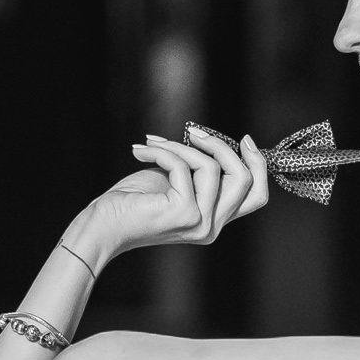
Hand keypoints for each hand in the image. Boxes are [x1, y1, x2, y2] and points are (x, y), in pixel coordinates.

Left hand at [75, 125, 268, 267]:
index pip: (256, 196)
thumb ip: (200, 170)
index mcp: (214, 222)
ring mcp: (200, 223)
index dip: (257, 164)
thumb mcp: (176, 181)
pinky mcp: (184, 213)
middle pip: (244, 179)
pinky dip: (161, 151)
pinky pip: (183, 166)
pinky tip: (140, 151)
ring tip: (153, 144)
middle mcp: (212, 228)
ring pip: (212, 167)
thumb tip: (212, 140)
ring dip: (179, 145)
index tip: (244, 139)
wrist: (103, 225)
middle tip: (193, 132)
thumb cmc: (133, 202)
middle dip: (221, 146)